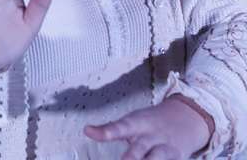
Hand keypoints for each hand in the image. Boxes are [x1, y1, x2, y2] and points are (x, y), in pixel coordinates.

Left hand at [84, 95, 212, 158]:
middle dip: (130, 158)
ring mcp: (166, 149)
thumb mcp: (132, 122)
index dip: (105, 131)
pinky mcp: (176, 159)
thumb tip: (87, 131)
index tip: (88, 131)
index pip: (119, 127)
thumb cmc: (152, 123)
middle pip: (139, 149)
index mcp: (137, 124)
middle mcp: (151, 136)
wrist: (188, 119)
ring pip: (155, 159)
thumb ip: (111, 129)